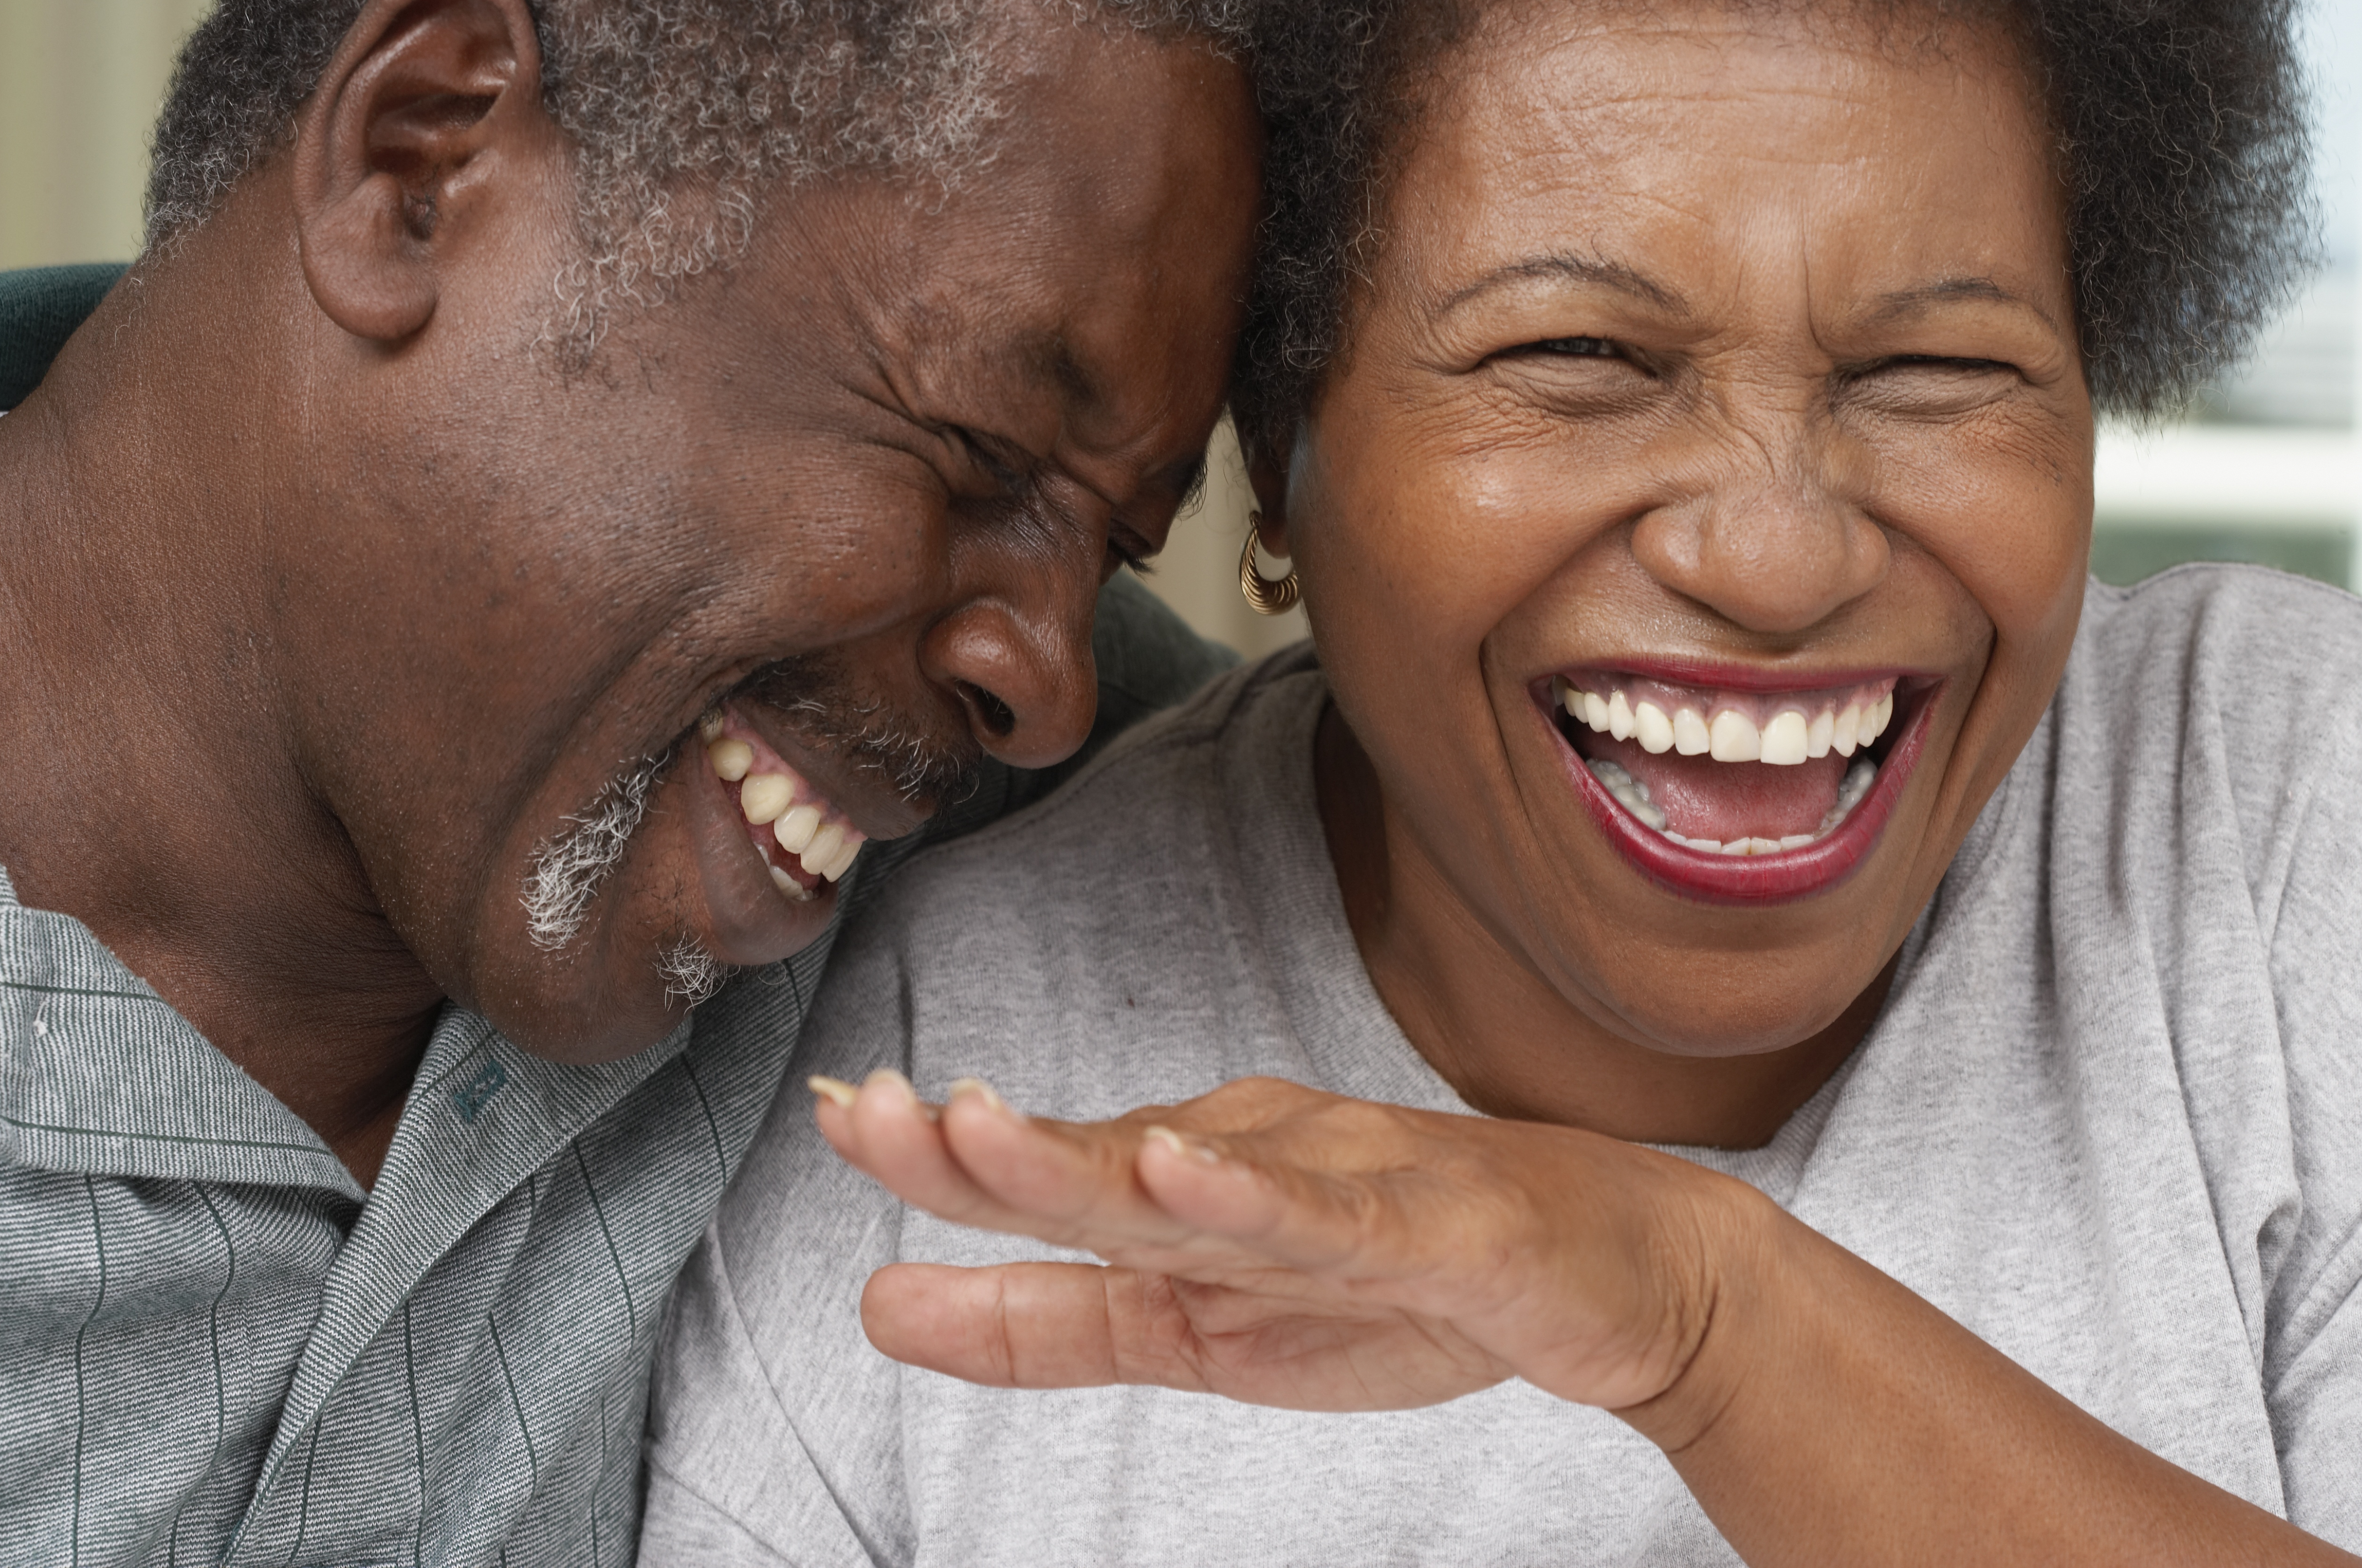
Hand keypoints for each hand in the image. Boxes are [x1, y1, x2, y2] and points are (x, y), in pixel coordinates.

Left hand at [809, 1070, 1757, 1418]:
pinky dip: (1256, 1192)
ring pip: (1197, 1174)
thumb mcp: (1196, 1332)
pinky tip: (1180, 1165)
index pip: (1044, 1170)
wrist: (1615, 1272)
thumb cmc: (1401, 1288)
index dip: (932, 1153)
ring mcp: (1341, 1185)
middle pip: (1097, 1158)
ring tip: (974, 1127)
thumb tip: (872, 1307)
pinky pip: (1335, 1210)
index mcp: (1189, 1181)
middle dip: (975, 1144)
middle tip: (861, 1111)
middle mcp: (1250, 1159)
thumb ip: (1047, 1322)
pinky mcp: (1434, 1223)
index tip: (828, 1114)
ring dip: (1084, 1151)